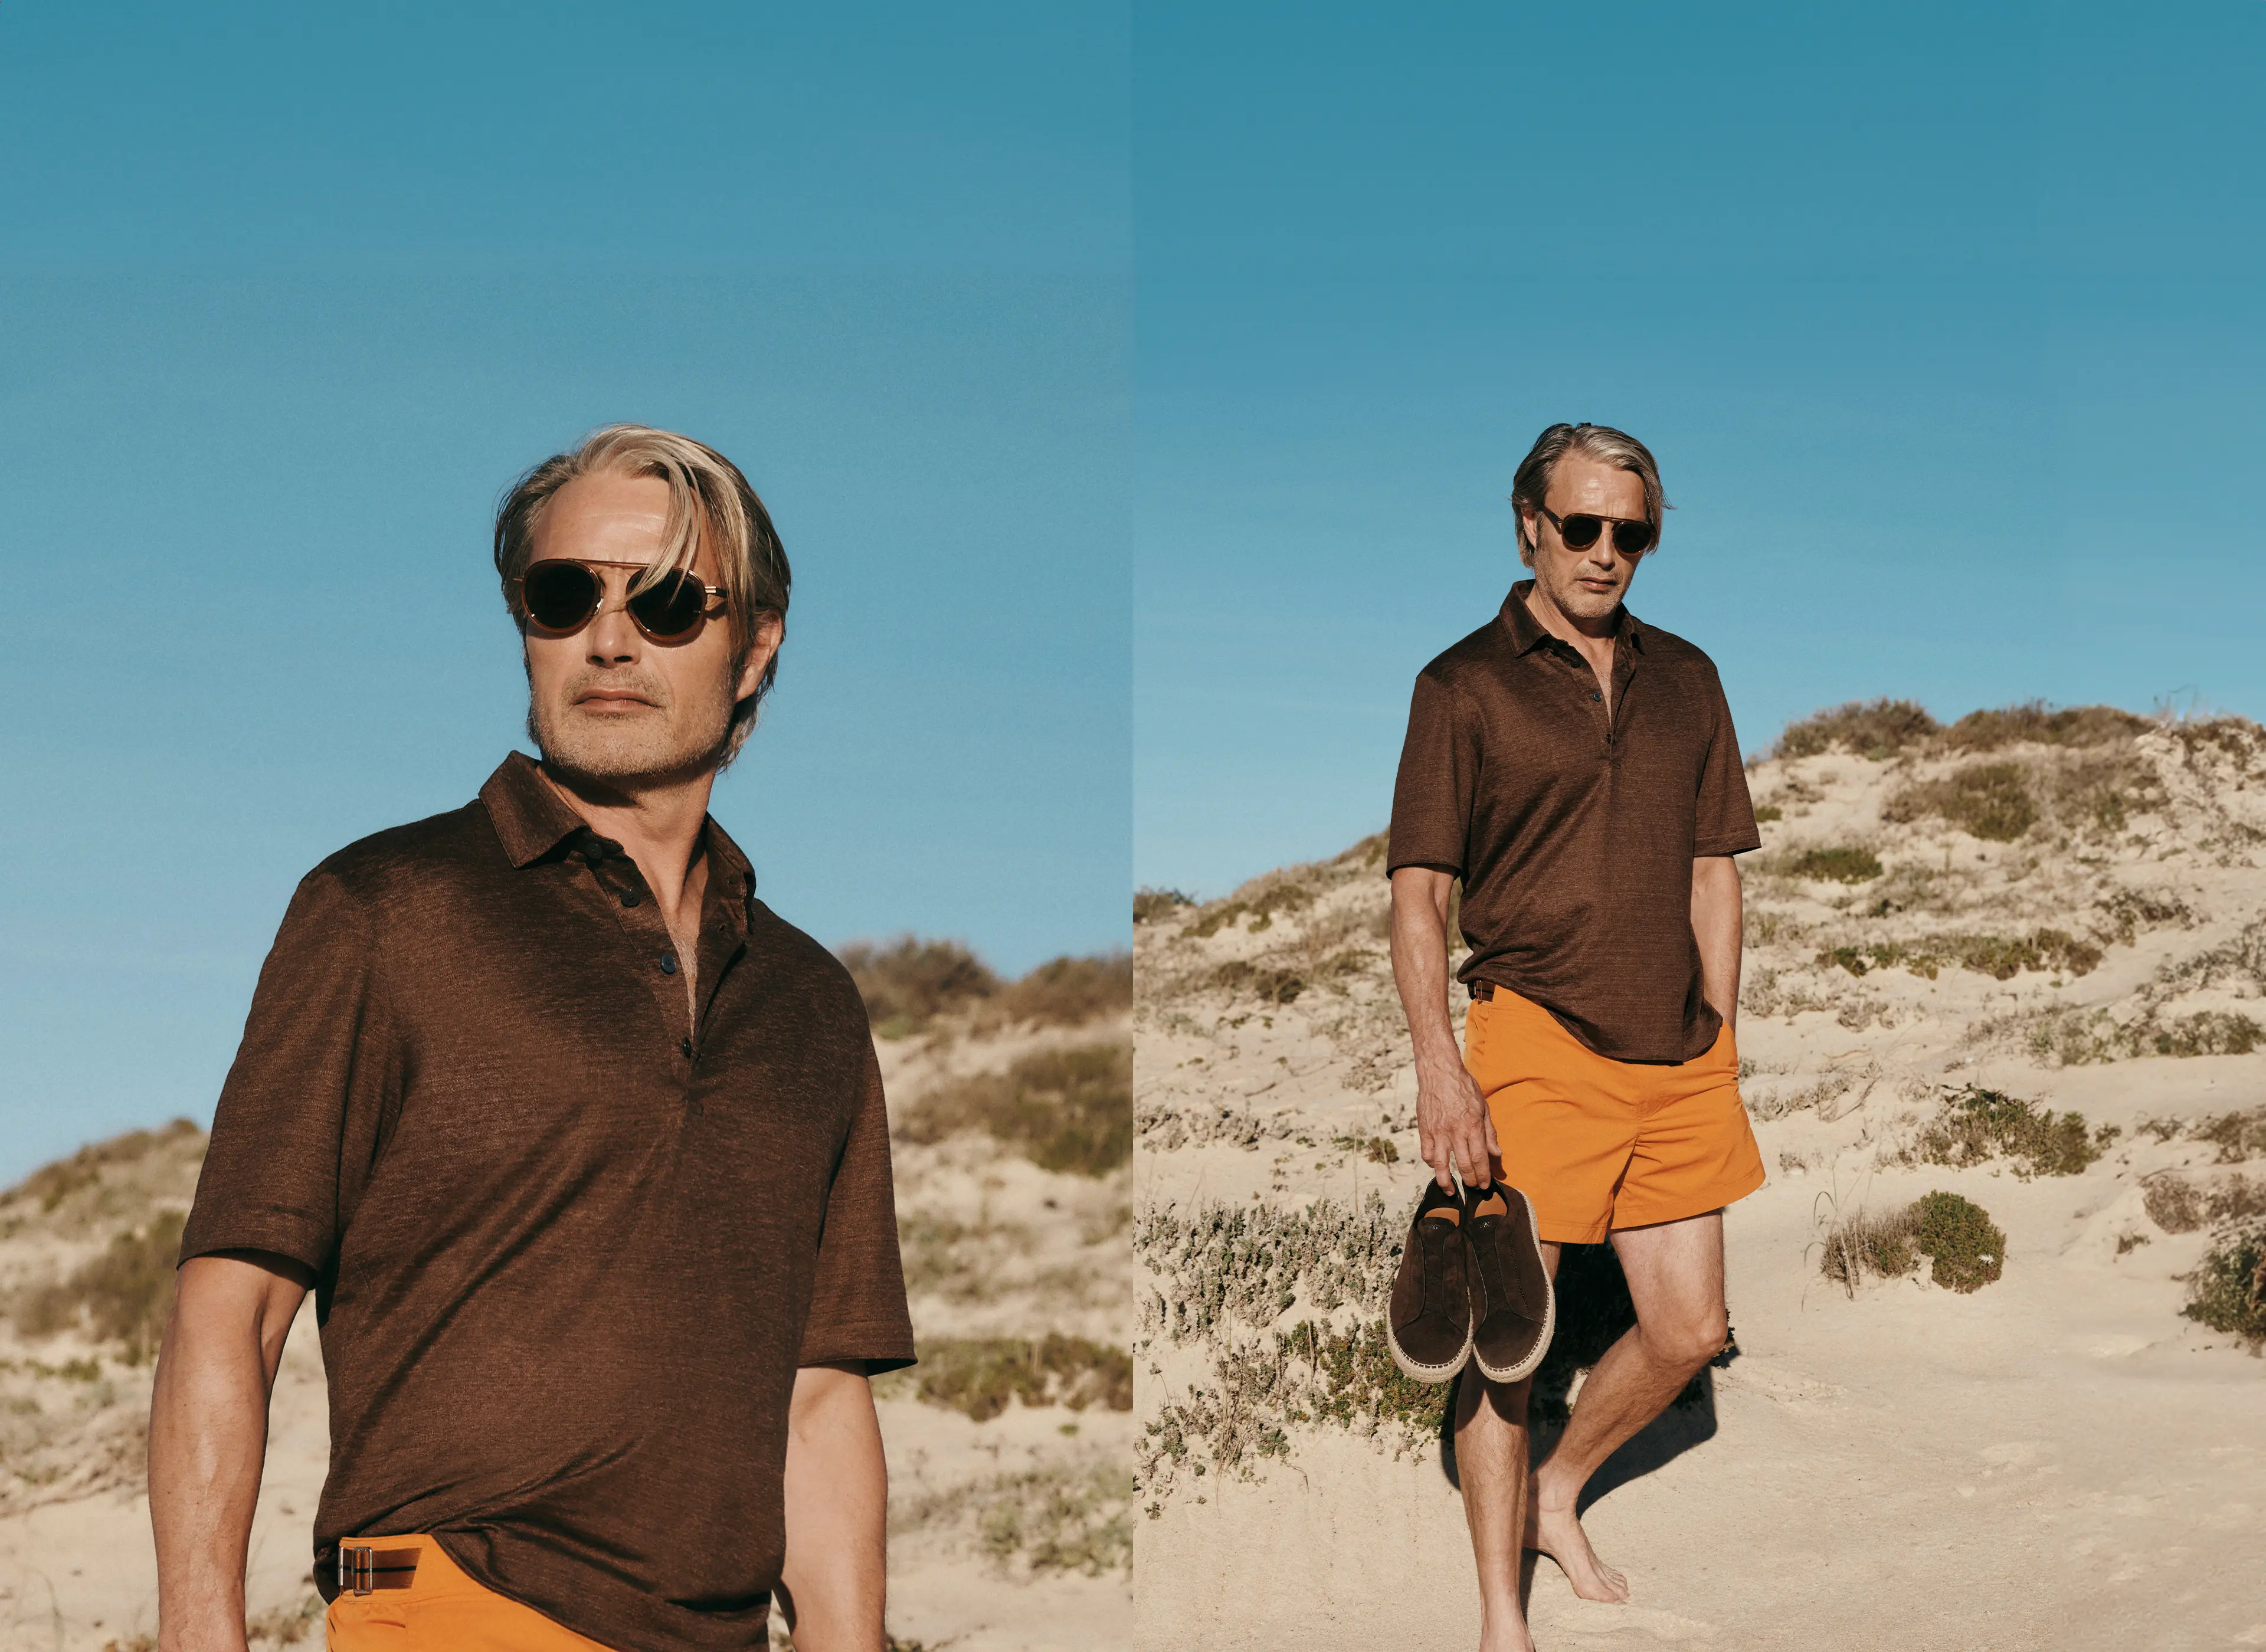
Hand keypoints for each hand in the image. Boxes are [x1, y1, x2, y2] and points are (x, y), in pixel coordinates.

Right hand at [1416, 1058, 1500, 1191]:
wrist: (1439, 1072)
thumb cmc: (1463, 1087)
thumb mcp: (1483, 1107)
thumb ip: (1489, 1132)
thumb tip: (1496, 1154)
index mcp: (1472, 1126)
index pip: (1480, 1159)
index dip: (1483, 1175)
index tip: (1485, 1185)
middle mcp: (1455, 1132)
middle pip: (1464, 1165)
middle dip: (1470, 1180)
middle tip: (1473, 1187)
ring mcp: (1438, 1132)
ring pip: (1441, 1165)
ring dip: (1446, 1182)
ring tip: (1450, 1191)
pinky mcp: (1424, 1129)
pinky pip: (1426, 1153)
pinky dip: (1431, 1163)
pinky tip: (1436, 1167)